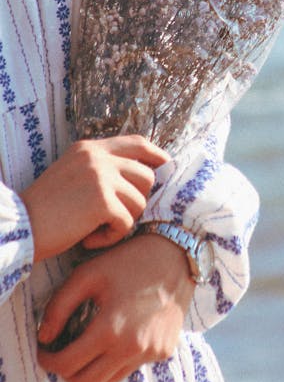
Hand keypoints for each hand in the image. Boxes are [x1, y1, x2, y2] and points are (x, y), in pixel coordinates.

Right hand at [21, 135, 166, 261]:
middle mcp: (97, 157)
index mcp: (90, 148)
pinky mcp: (102, 200)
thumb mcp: (73, 174)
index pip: (137, 143)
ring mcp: (100, 176)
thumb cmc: (46, 209)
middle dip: (137, 201)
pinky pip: (127, 223)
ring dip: (122, 222)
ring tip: (96, 229)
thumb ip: (102, 168)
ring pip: (140, 202)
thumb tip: (145, 174)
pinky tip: (90, 239)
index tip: (166, 167)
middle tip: (114, 217)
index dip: (156, 155)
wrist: (20, 226)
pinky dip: (111, 237)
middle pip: (146, 176)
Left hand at [37, 234, 194, 381]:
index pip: (67, 364)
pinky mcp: (164, 351)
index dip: (48, 360)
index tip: (44, 350)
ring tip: (89, 344)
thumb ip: (59, 306)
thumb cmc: (129, 260)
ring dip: (93, 368)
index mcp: (110, 329)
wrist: (176, 254)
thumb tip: (44, 337)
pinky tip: (118, 335)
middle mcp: (132, 348)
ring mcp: (151, 353)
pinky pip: (132, 367)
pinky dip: (117, 360)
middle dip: (67, 372)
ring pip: (109, 380)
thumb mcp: (88, 274)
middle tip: (62, 352)